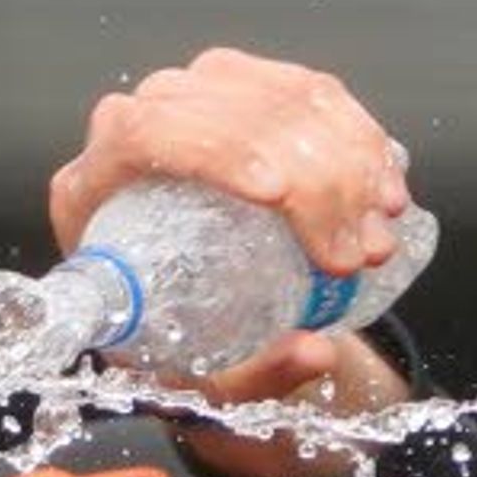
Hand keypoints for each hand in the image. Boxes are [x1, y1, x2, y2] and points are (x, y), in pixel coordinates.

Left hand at [52, 47, 411, 407]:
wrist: (192, 324)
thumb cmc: (176, 351)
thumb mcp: (201, 384)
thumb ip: (254, 377)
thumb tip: (317, 353)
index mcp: (92, 189)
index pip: (143, 134)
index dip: (214, 149)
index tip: (279, 193)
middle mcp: (138, 128)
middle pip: (223, 108)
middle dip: (307, 174)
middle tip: (349, 250)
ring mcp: (196, 100)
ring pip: (278, 95)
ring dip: (345, 160)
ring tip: (375, 233)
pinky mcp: (249, 92)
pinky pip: (311, 92)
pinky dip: (359, 138)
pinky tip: (384, 188)